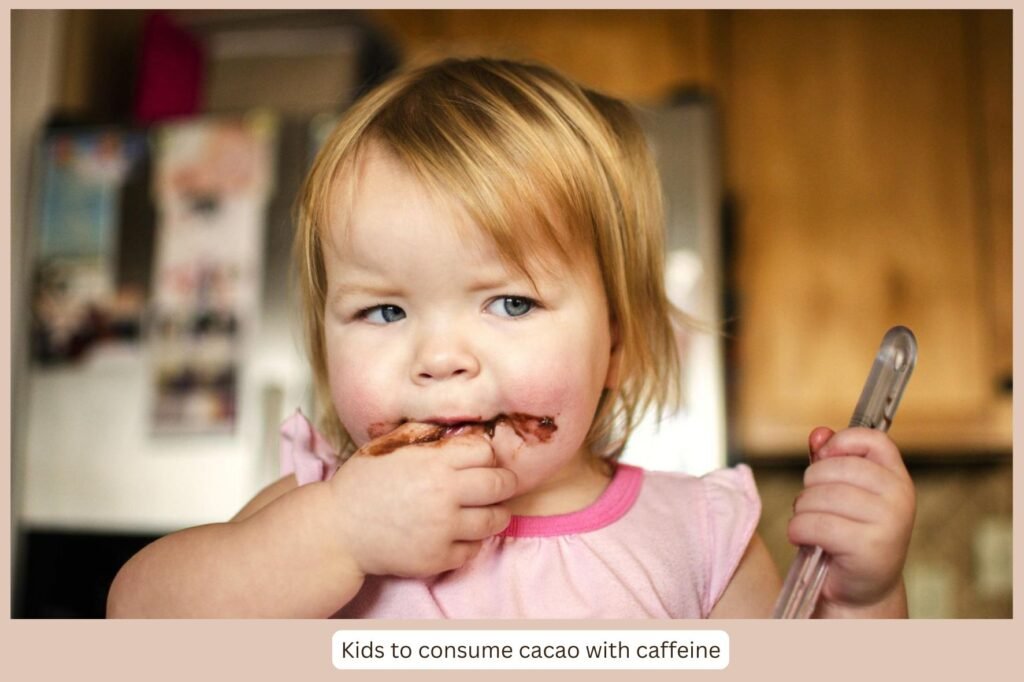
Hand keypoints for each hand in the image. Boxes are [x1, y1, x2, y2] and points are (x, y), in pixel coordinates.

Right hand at [327, 423, 517, 578]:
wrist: (338, 530)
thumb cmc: (362, 483)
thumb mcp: (389, 446)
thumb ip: (424, 434)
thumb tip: (457, 428)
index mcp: (434, 463)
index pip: (486, 451)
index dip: (485, 455)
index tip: (481, 462)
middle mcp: (444, 495)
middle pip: (501, 484)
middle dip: (503, 482)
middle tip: (498, 485)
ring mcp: (443, 529)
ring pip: (496, 520)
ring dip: (495, 514)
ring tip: (485, 511)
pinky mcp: (438, 558)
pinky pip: (474, 550)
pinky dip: (471, 542)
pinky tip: (458, 534)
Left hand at [788, 426, 914, 615]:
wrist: (860, 588)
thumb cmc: (847, 533)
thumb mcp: (842, 491)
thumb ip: (830, 458)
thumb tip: (818, 433)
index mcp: (896, 477)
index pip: (872, 439)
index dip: (840, 443)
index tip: (823, 460)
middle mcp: (899, 496)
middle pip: (833, 468)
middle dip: (809, 486)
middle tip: (812, 505)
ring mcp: (889, 522)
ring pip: (819, 497)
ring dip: (802, 511)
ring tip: (810, 524)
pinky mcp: (869, 547)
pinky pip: (816, 524)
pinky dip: (798, 530)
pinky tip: (803, 538)